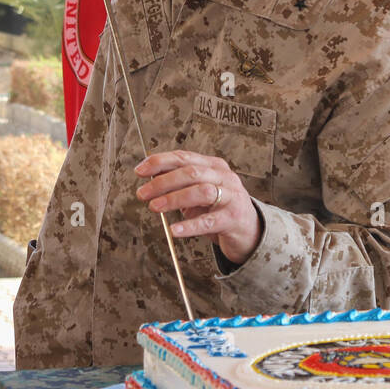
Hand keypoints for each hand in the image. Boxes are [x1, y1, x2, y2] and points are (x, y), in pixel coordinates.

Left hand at [135, 150, 259, 265]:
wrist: (249, 230)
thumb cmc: (220, 209)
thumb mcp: (200, 192)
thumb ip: (180, 185)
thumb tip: (150, 179)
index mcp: (214, 166)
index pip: (184, 157)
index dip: (160, 162)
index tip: (139, 171)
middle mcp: (225, 177)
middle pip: (192, 172)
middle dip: (163, 182)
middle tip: (142, 193)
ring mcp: (232, 197)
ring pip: (202, 191)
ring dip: (174, 198)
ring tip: (155, 207)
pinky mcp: (234, 218)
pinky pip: (209, 221)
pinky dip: (190, 225)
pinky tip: (174, 230)